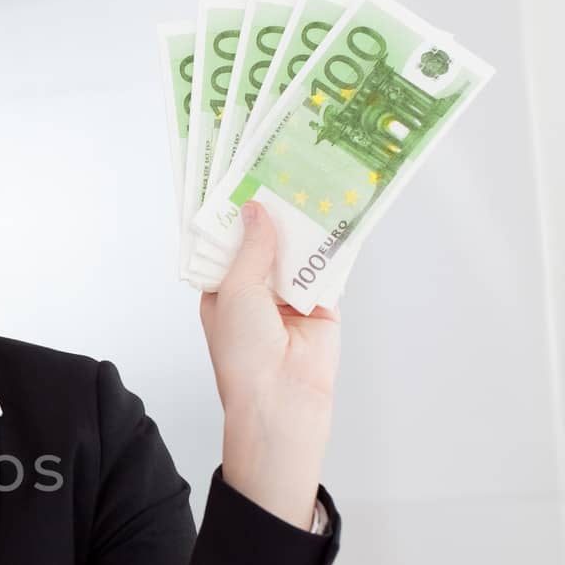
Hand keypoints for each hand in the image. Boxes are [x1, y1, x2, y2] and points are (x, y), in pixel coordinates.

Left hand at [198, 201, 339, 528]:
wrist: (282, 400)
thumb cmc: (244, 353)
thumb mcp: (236, 291)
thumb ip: (252, 248)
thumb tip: (256, 208)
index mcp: (222, 289)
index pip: (227, 241)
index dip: (235, 212)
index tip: (242, 175)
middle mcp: (255, 289)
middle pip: (266, 239)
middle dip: (275, 210)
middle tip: (284, 164)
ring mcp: (290, 294)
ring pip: (299, 248)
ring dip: (306, 221)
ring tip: (313, 175)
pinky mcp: (324, 302)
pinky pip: (331, 266)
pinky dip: (336, 241)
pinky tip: (342, 208)